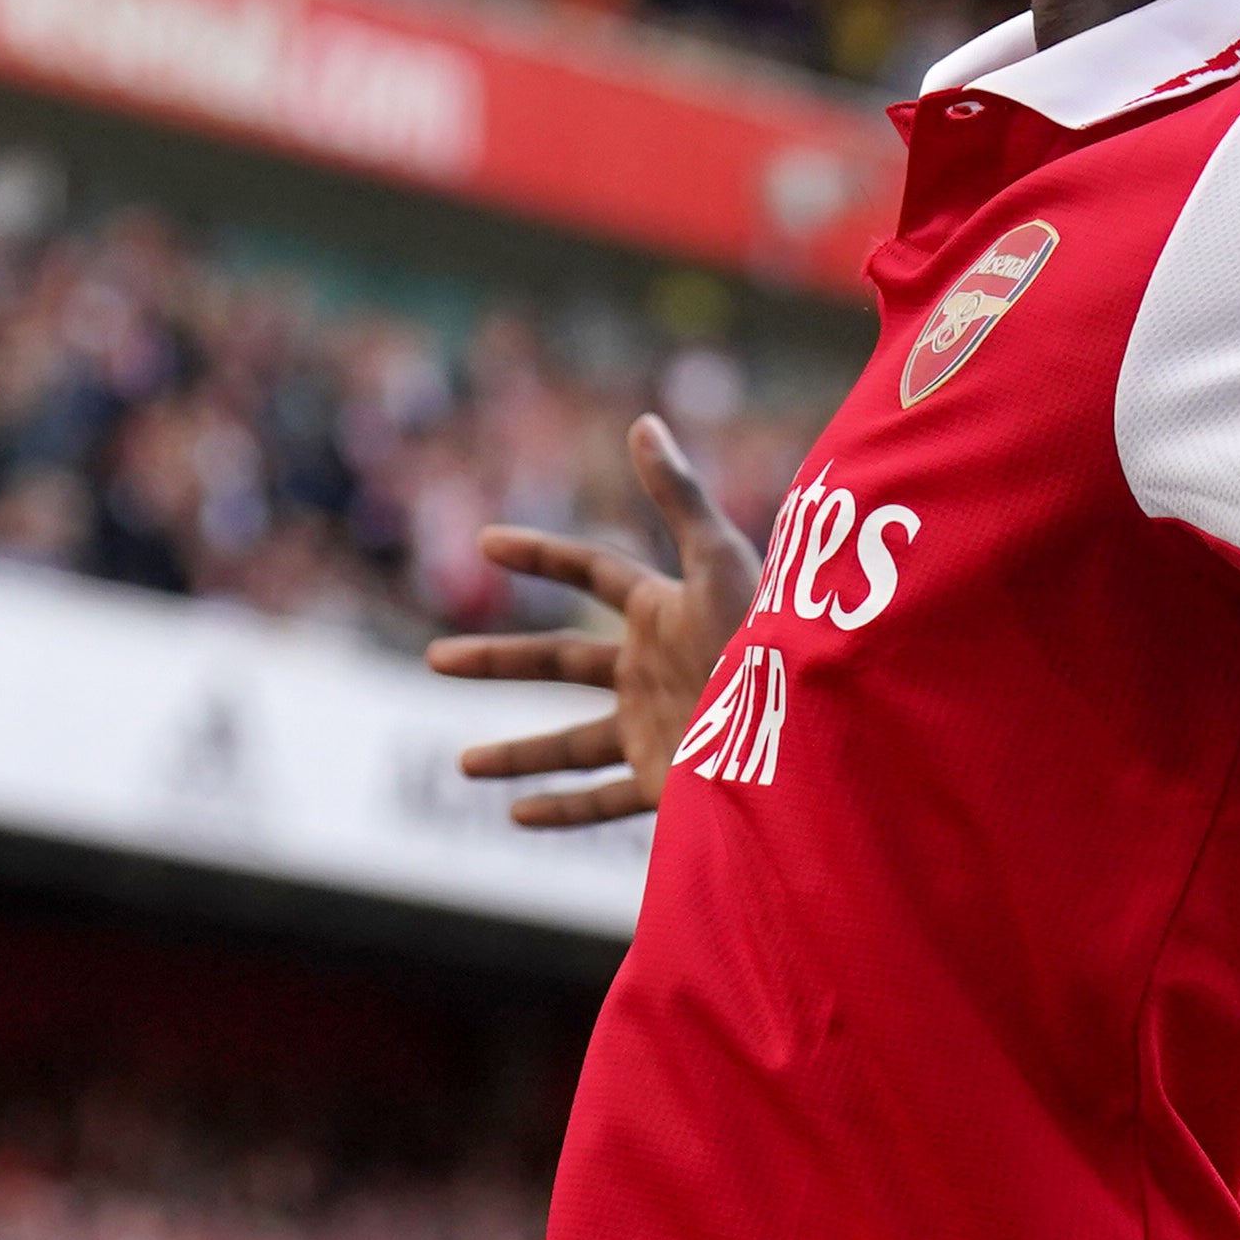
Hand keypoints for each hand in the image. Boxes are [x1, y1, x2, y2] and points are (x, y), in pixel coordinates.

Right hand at [419, 415, 764, 826]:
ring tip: (463, 764)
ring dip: (517, 753)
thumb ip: (679, 495)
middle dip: (498, 661)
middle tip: (433, 658)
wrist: (806, 734)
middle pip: (560, 661)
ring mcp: (660, 728)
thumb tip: (643, 422)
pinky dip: (562, 810)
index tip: (487, 541)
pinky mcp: (669, 784)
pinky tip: (517, 817)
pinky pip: (604, 801)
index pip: (593, 570)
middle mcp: (655, 669)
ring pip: (573, 743)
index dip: (542, 554)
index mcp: (663, 610)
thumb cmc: (764, 640)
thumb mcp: (719, 560)